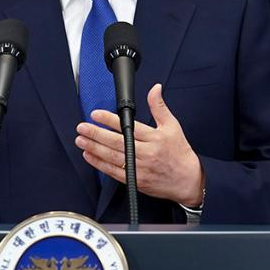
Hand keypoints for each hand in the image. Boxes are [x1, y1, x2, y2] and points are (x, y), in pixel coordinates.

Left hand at [74, 83, 204, 206]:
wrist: (188, 181)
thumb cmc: (179, 153)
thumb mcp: (172, 126)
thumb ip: (159, 106)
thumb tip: (155, 88)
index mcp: (154, 138)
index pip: (128, 127)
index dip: (110, 120)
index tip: (96, 114)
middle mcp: (146, 153)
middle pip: (116, 142)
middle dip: (96, 134)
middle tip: (82, 127)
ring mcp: (139, 168)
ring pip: (112, 157)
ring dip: (94, 148)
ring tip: (81, 140)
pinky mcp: (135, 181)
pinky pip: (114, 172)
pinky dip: (100, 164)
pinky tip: (90, 156)